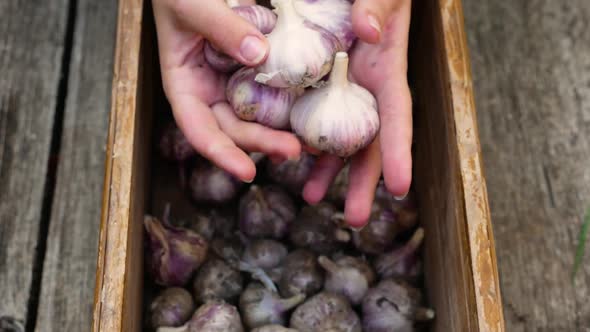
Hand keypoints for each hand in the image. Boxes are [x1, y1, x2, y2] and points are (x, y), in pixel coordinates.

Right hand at [152, 0, 300, 182]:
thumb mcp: (193, 4)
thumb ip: (222, 27)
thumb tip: (259, 55)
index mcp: (185, 86)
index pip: (199, 130)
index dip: (221, 154)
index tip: (247, 172)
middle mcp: (211, 91)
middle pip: (235, 129)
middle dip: (262, 143)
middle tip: (293, 149)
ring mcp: (235, 82)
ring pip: (258, 116)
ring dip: (281, 131)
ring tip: (309, 143)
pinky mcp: (258, 69)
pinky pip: (275, 89)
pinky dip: (292, 102)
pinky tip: (312, 111)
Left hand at [302, 0, 412, 227]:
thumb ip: (378, 7)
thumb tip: (368, 32)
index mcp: (386, 71)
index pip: (396, 117)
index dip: (399, 153)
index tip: (400, 189)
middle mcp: (364, 89)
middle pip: (367, 142)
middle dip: (361, 182)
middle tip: (353, 220)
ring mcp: (339, 89)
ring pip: (335, 137)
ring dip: (324, 170)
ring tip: (308, 198)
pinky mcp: (313, 84)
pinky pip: (306, 116)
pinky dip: (299, 139)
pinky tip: (287, 158)